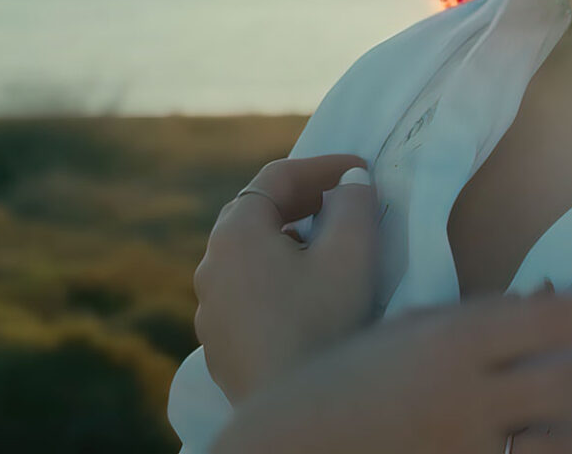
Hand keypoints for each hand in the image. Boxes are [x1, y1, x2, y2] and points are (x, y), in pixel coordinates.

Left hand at [193, 153, 377, 402]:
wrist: (295, 406)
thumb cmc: (324, 320)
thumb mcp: (352, 252)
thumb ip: (353, 203)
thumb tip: (349, 181)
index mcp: (236, 234)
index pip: (274, 177)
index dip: (321, 166)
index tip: (361, 170)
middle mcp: (210, 265)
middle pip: (253, 212)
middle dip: (301, 199)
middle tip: (343, 199)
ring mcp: (209, 307)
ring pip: (248, 253)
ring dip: (287, 238)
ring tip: (328, 246)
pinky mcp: (219, 341)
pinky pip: (246, 288)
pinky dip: (276, 274)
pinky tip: (307, 293)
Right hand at [213, 287, 571, 453]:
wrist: (280, 449)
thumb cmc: (342, 381)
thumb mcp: (406, 331)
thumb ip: (477, 318)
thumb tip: (549, 294)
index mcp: (453, 340)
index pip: (552, 321)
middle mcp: (465, 396)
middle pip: (571, 386)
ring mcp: (463, 450)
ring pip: (562, 445)